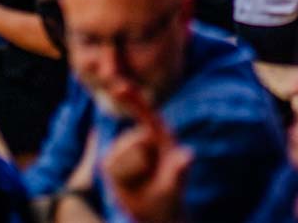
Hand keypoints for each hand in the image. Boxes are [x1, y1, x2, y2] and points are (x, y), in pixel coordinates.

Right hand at [100, 81, 191, 222]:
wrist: (154, 210)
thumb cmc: (169, 195)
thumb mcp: (175, 184)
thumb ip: (180, 170)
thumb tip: (188, 156)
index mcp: (160, 134)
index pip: (145, 112)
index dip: (133, 98)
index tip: (119, 86)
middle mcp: (141, 136)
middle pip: (133, 142)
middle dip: (142, 164)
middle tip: (152, 175)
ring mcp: (124, 147)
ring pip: (119, 156)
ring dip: (131, 174)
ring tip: (141, 179)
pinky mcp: (110, 161)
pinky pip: (110, 165)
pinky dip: (121, 178)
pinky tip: (128, 183)